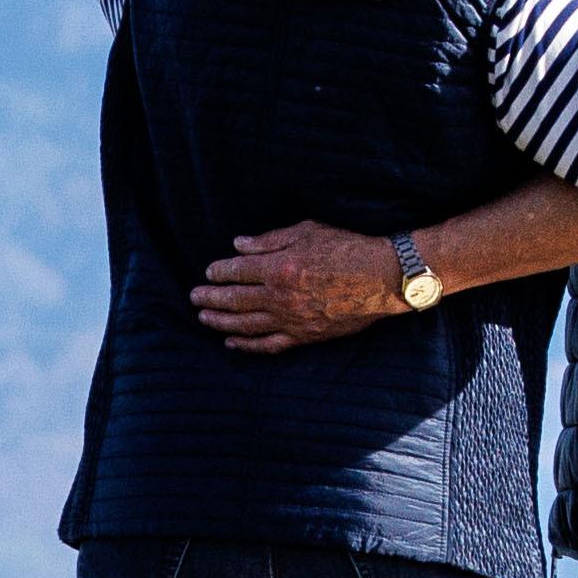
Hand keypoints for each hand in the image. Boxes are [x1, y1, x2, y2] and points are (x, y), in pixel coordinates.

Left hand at [191, 220, 424, 351]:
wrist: (383, 277)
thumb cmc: (348, 247)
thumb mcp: (307, 232)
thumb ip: (269, 240)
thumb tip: (237, 244)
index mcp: (278, 267)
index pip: (237, 272)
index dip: (219, 273)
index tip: (208, 273)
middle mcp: (279, 297)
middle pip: (234, 301)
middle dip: (210, 299)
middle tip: (194, 297)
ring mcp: (291, 320)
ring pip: (245, 325)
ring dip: (220, 322)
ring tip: (203, 318)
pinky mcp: (304, 336)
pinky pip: (268, 345)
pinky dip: (247, 345)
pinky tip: (231, 342)